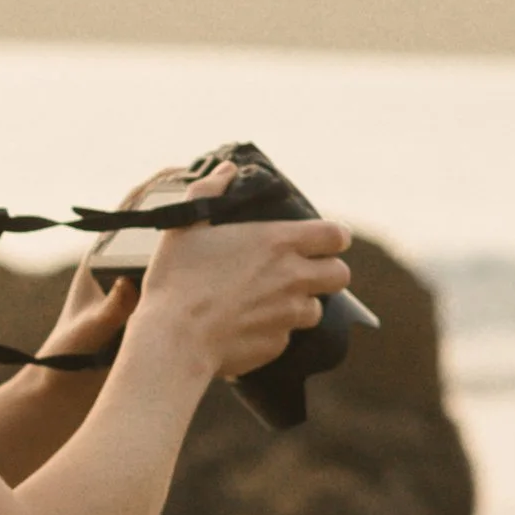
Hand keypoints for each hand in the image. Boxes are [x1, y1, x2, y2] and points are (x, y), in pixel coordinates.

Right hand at [133, 175, 353, 381]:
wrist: (173, 340)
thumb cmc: (177, 279)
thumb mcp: (185, 225)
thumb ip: (208, 191)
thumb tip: (225, 170)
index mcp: (278, 243)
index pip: (336, 235)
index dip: (335, 237)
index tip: (323, 240)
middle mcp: (292, 278)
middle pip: (340, 275)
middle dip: (327, 272)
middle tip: (302, 272)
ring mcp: (288, 315)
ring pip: (316, 309)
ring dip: (300, 304)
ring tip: (271, 302)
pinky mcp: (277, 345)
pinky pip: (287, 337)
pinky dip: (274, 331)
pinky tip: (247, 327)